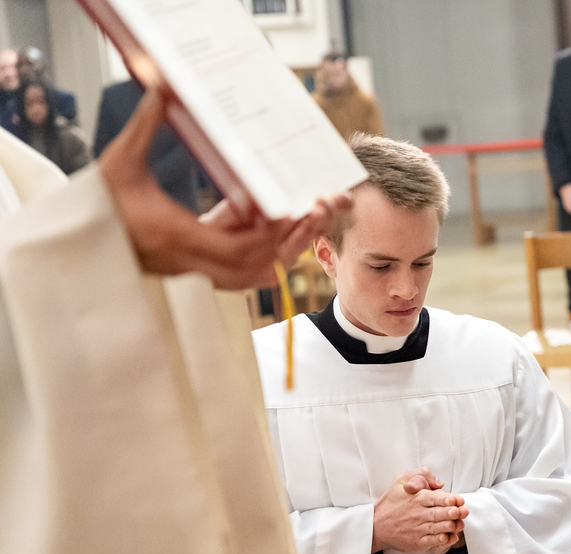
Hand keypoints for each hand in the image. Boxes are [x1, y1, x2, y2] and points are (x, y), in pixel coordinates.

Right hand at [100, 84, 352, 288]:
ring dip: (282, 252)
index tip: (294, 210)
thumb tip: (160, 88)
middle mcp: (188, 260)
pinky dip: (263, 259)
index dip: (271, 233)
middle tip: (319, 211)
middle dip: (291, 241)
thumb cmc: (95, 205)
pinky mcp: (193, 271)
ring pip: (251, 276)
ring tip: (310, 221)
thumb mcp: (118, 162)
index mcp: (175, 235)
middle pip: (256, 265)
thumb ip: (144, 126)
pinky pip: (238, 275)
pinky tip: (277, 231)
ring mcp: (192, 270)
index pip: (237, 247)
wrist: (77, 243)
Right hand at [372, 470, 468, 553]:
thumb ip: (421, 475)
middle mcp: (418, 514)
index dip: (449, 499)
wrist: (375, 526)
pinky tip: (450, 537)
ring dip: (451, 526)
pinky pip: (432, 542)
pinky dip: (442, 541)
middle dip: (453, 513)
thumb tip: (439, 482)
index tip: (458, 500)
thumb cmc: (391, 502)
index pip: (435, 498)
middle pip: (439, 513)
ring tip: (459, 524)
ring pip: (438, 528)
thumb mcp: (401, 480)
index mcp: (417, 498)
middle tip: (462, 511)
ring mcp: (417, 529)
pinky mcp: (416, 542)